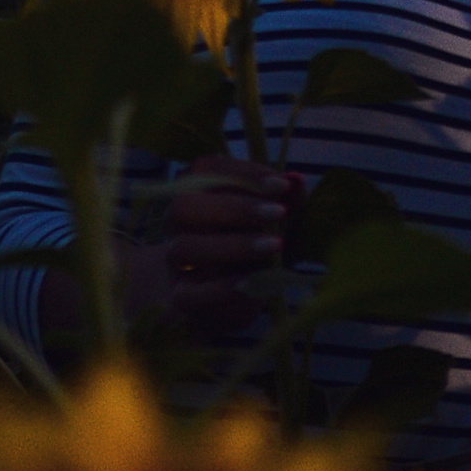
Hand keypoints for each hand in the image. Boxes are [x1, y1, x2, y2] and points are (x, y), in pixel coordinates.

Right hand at [132, 159, 301, 333]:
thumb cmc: (250, 250)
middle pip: (185, 205)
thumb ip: (284, 201)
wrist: (225, 301)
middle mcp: (176, 223)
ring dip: (234, 245)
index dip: (244, 173)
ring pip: (185, 247)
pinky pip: (189, 293)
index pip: (206, 169)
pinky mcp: (180, 298)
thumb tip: (297, 180)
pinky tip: (251, 283)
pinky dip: (220, 288)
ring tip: (274, 245)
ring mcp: (174, 262)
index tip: (282, 185)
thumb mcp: (271, 224)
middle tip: (278, 213)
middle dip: (235, 207)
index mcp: (194, 192)